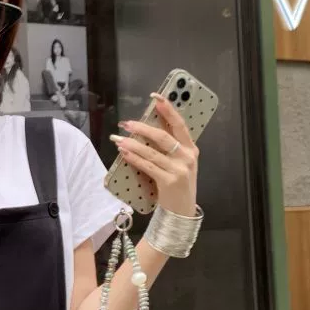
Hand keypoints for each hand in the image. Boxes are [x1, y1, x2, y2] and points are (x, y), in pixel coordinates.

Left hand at [111, 93, 198, 216]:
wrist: (182, 212)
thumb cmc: (179, 184)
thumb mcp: (181, 163)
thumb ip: (170, 147)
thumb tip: (147, 128)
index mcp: (191, 148)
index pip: (180, 124)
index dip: (168, 109)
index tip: (156, 97)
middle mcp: (187, 156)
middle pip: (162, 136)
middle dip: (142, 128)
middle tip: (126, 123)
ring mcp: (179, 169)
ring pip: (151, 151)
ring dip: (132, 144)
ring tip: (118, 139)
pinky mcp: (169, 181)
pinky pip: (147, 166)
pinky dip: (134, 158)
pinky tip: (124, 153)